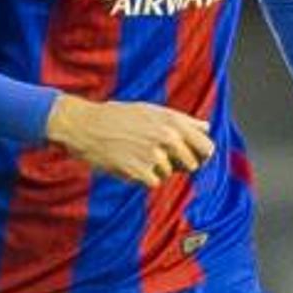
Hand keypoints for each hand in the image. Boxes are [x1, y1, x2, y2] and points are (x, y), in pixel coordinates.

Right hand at [46, 94, 212, 187]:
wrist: (85, 125)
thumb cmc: (118, 116)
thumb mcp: (151, 110)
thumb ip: (181, 120)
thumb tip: (206, 127)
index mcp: (173, 120)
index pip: (207, 146)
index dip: (202, 155)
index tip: (194, 158)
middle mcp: (168, 137)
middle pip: (192, 165)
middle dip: (179, 165)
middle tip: (158, 157)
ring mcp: (155, 154)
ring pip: (169, 174)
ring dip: (156, 169)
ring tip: (136, 154)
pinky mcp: (141, 171)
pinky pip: (153, 182)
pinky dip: (143, 177)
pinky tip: (128, 163)